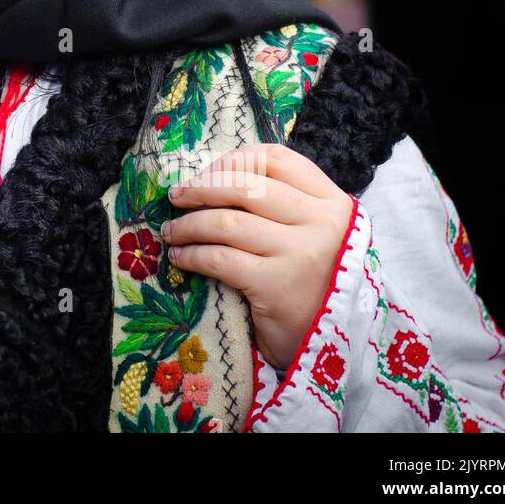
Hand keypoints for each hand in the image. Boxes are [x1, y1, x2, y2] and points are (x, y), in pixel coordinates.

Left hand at [160, 143, 353, 374]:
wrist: (333, 344)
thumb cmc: (315, 283)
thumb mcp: (314, 234)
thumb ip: (284, 204)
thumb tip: (214, 177)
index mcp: (333, 202)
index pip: (277, 159)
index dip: (233, 160)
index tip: (206, 172)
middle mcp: (322, 223)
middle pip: (246, 186)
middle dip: (201, 188)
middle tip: (176, 196)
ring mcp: (302, 253)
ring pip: (227, 221)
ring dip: (188, 224)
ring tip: (171, 231)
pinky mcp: (277, 286)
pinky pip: (220, 258)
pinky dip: (191, 254)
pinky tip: (180, 256)